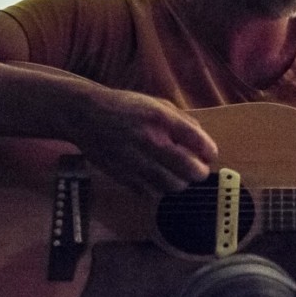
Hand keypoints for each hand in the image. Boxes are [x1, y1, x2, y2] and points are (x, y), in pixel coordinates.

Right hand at [65, 86, 217, 196]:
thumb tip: (203, 141)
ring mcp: (135, 160)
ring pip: (173, 186)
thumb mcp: (157, 103)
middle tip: (197, 169)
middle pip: (190, 170)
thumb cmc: (126, 107)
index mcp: (162, 118)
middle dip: (199, 172)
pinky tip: (156, 178)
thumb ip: (183, 120)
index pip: (198, 141)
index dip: (209, 152)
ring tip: (176, 174)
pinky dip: (158, 189)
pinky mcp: (122, 176)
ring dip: (180, 183)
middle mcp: (150, 140)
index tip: (209, 155)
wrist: (85, 115)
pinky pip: (151, 193)